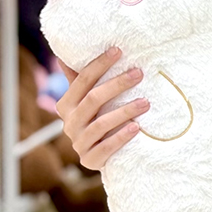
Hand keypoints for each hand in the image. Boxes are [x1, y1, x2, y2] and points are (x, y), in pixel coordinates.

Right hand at [55, 48, 147, 170]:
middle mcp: (69, 123)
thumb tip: (65, 54)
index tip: (118, 50)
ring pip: (100, 124)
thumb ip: (80, 81)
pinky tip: (137, 127)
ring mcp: (78, 143)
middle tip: (139, 73)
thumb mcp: (87, 100)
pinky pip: (105, 148)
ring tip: (146, 102)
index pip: (82, 81)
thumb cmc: (97, 119)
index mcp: (66, 105)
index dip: (99, 65)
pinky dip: (120, 137)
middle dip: (117, 84)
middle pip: (93, 100)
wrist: (100, 156)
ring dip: (125, 111)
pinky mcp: (89, 160)